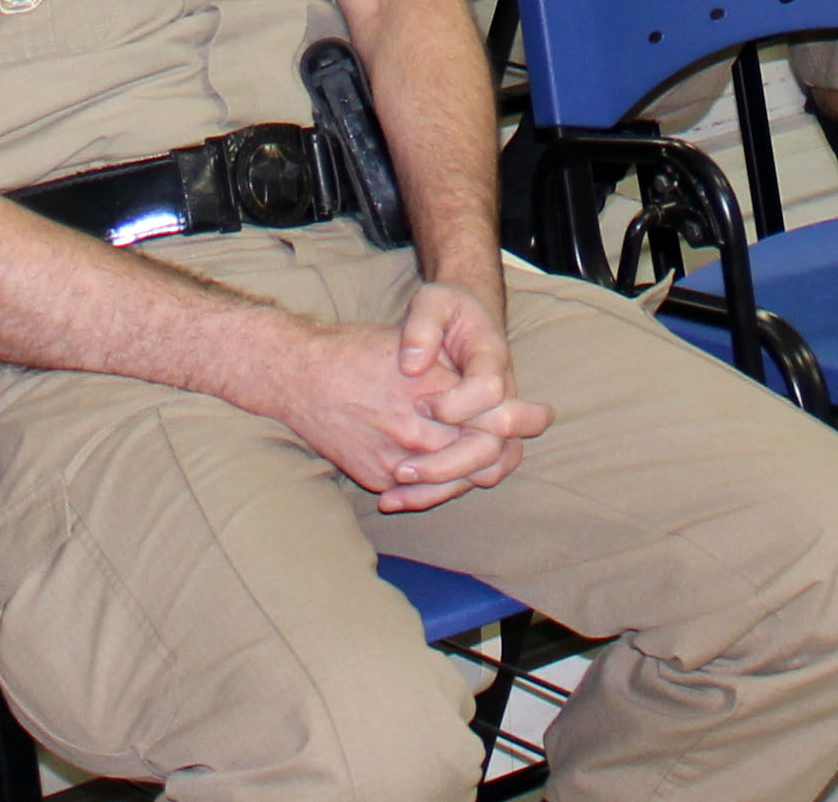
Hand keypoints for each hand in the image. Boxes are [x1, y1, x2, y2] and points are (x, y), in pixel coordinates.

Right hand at [270, 311, 537, 503]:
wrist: (299, 375)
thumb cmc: (356, 351)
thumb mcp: (410, 345)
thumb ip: (450, 371)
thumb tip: (495, 391)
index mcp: (429, 387)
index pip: (489, 414)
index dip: (517, 417)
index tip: (538, 414)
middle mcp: (416, 425)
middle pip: (477, 452)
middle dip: (499, 448)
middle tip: (512, 438)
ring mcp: (396, 456)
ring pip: (450, 478)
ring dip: (468, 470)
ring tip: (480, 461)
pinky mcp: (376, 474)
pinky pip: (417, 492)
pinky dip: (432, 487)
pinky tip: (439, 476)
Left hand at [374, 280, 547, 510]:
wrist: (468, 320)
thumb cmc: (448, 309)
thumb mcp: (433, 301)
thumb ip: (423, 326)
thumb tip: (412, 367)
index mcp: (493, 360)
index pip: (489, 391)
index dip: (455, 405)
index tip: (420, 405)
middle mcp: (503, 399)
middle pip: (496, 447)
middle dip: (449, 463)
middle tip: (402, 467)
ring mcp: (494, 425)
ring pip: (488, 471)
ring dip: (442, 489)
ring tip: (394, 493)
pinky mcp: (478, 441)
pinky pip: (469, 478)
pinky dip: (434, 493)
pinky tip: (392, 497)